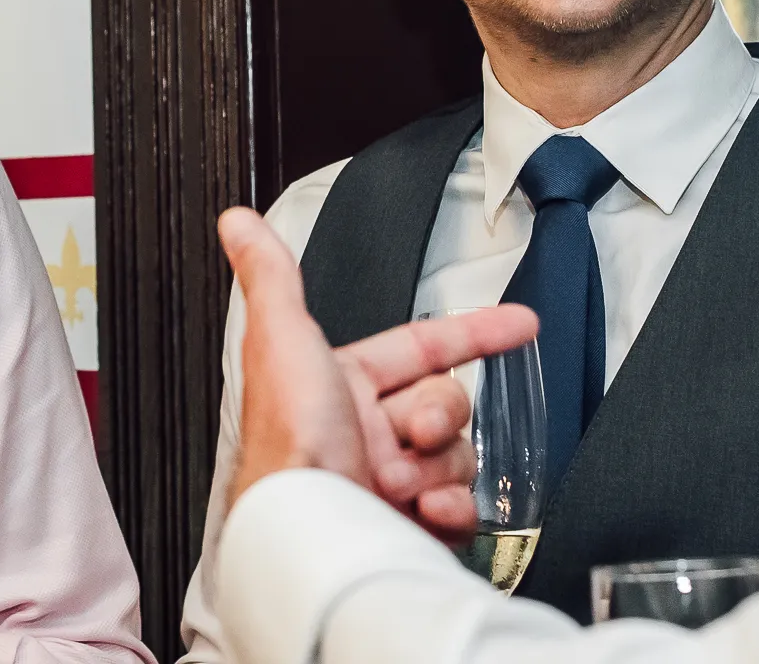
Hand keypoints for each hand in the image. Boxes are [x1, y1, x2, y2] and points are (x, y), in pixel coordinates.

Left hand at [218, 207, 537, 543]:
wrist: (305, 534)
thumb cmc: (289, 446)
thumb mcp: (280, 341)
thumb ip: (271, 277)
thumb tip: (239, 224)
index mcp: (342, 387)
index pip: (426, 345)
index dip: (478, 331)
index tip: (520, 323)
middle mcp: (366, 432)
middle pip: (447, 402)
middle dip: (439, 415)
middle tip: (412, 433)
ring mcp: (390, 481)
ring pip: (457, 454)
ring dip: (437, 467)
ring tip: (398, 483)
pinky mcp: (410, 525)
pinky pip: (461, 507)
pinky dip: (451, 509)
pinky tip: (425, 511)